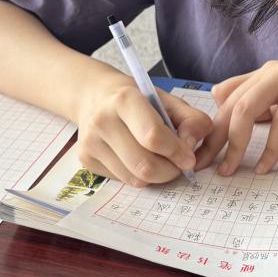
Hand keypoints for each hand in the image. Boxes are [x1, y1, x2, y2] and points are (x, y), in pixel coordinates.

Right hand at [74, 72, 213, 187]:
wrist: (94, 96)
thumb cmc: (137, 98)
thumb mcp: (168, 100)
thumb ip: (191, 119)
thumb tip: (192, 146)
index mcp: (124, 100)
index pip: (153, 136)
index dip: (177, 151)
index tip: (189, 157)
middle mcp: (102, 121)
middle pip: (144, 165)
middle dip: (170, 171)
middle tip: (178, 165)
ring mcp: (90, 142)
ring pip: (134, 178)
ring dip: (157, 176)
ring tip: (161, 161)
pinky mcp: (85, 159)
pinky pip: (123, 180)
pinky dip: (138, 175)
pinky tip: (139, 158)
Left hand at [196, 59, 277, 175]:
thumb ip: (264, 106)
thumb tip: (233, 120)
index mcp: (262, 74)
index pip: (224, 99)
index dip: (208, 126)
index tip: (199, 153)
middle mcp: (269, 71)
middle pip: (228, 107)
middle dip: (212, 139)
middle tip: (202, 166)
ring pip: (245, 111)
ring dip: (234, 144)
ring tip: (228, 169)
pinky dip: (270, 148)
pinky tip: (263, 166)